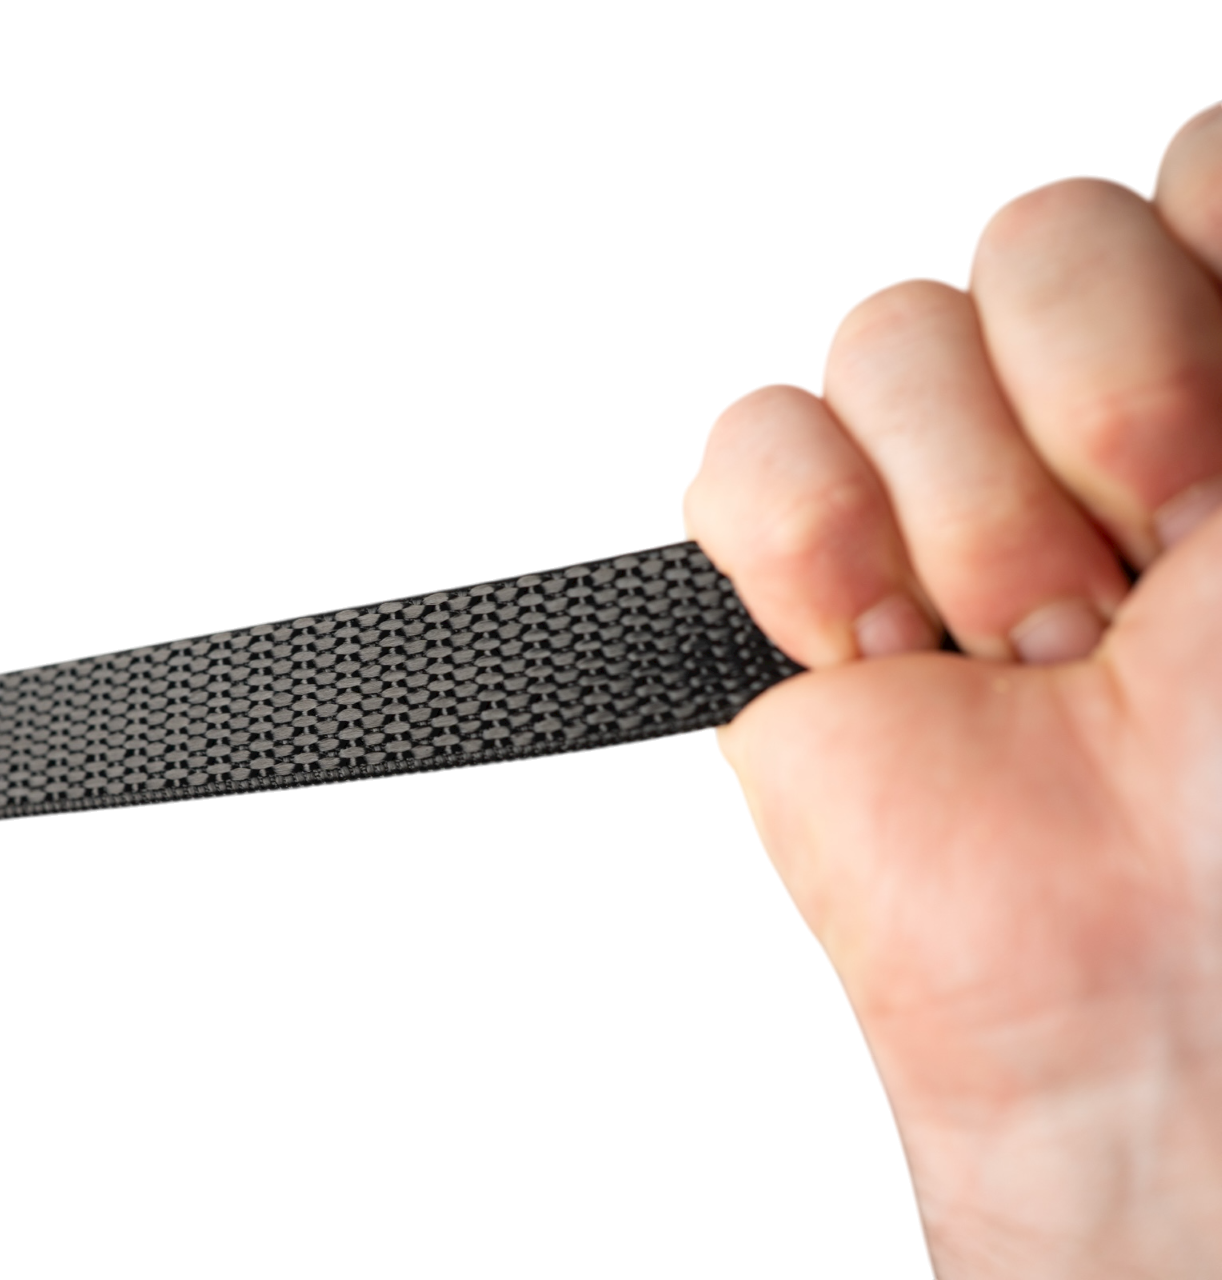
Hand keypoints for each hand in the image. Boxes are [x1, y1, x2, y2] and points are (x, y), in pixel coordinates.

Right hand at [681, 104, 1221, 1275]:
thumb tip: (1208, 164)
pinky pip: (749, 442)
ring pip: (888, 331)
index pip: (1196, 168)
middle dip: (1106, 412)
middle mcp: (1092, 415)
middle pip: (1038, 231)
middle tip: (1153, 580)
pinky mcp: (796, 567)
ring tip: (1028, 656)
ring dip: (972, 525)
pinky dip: (810, 554)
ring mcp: (933, 487)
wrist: (1142, 979)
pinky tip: (882, 654)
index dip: (1211, 274)